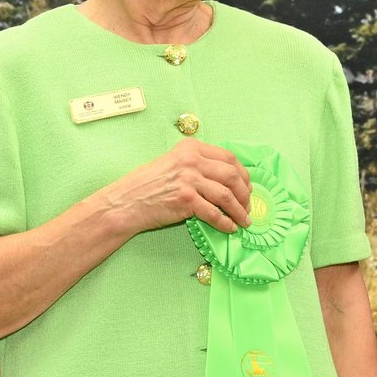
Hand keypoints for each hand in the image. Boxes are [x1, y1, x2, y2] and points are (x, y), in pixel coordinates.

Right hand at [101, 138, 251, 234]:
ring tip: (244, 221)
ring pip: (227, 195)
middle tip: (248, 207)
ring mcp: (189, 179)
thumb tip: (231, 179)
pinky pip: (215, 213)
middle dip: (245, 194)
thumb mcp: (175, 163)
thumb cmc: (150, 184)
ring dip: (239, 211)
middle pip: (232, 176)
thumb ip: (199, 164)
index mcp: (191, 148)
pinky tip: (230, 228)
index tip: (248, 188)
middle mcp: (192, 160)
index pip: (229, 158)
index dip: (244, 175)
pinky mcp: (186, 199)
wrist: (127, 201)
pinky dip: (226, 222)